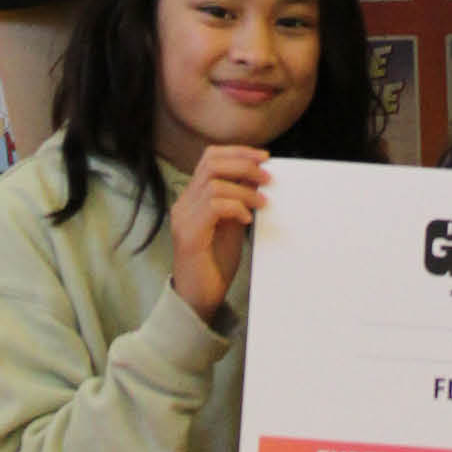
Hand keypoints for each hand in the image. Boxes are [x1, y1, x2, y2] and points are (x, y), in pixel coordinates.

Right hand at [168, 144, 268, 318]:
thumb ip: (238, 201)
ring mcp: (183, 218)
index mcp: (192, 198)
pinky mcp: (189, 235)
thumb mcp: (231, 225)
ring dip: (245, 190)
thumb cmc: (215, 265)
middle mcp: (184, 203)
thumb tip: (258, 177)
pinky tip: (247, 220)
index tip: (263, 157)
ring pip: (214, 183)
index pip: (209, 158)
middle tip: (268, 178)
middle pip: (211, 163)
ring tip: (262, 203)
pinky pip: (214, 206)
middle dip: (244, 164)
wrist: (199, 299)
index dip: (237, 152)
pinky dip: (236, 207)